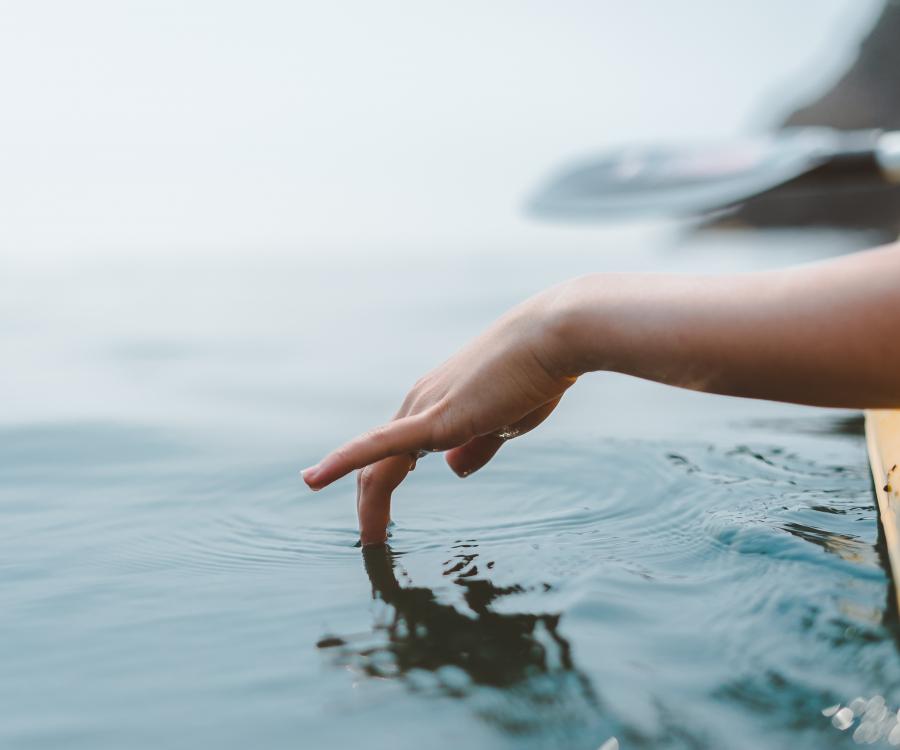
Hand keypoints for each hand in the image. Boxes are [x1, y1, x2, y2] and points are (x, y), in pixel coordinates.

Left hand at [301, 284, 578, 544]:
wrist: (551, 340)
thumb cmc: (534, 377)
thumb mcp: (505, 422)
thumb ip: (478, 446)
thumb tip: (453, 470)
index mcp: (434, 406)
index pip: (394, 453)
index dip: (381, 488)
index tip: (381, 522)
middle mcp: (419, 404)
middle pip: (378, 463)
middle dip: (371, 504)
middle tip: (372, 540)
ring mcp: (422, 408)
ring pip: (378, 465)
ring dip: (369, 505)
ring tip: (370, 541)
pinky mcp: (435, 417)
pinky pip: (379, 444)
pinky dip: (343, 462)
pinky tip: (313, 480)